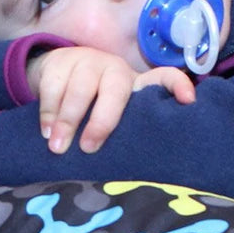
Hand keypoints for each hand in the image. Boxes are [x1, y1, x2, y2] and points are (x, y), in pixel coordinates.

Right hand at [27, 47, 194, 153]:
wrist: (56, 71)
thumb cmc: (92, 104)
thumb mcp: (114, 114)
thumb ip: (128, 130)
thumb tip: (143, 170)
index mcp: (134, 84)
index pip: (163, 78)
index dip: (177, 86)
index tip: (189, 101)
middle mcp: (114, 70)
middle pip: (114, 92)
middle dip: (102, 121)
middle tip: (88, 148)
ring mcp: (86, 63)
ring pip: (79, 90)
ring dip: (67, 121)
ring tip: (57, 147)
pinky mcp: (60, 62)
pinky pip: (53, 87)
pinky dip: (47, 112)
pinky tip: (45, 131)